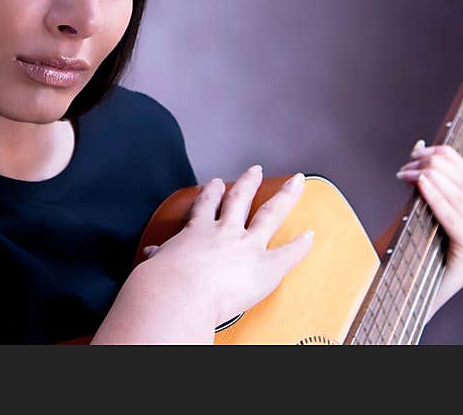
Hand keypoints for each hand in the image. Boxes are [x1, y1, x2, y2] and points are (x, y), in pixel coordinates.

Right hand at [141, 166, 313, 326]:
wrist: (177, 293)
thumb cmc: (162, 281)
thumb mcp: (156, 262)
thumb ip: (159, 256)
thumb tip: (152, 255)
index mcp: (197, 230)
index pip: (206, 205)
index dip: (211, 192)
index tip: (216, 183)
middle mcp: (224, 231)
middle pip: (240, 200)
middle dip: (249, 183)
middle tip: (256, 170)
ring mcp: (247, 245)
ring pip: (269, 214)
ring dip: (284, 197)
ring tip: (295, 182)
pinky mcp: (265, 266)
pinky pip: (287, 254)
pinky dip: (300, 245)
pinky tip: (310, 236)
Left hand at [395, 139, 462, 319]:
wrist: (405, 291)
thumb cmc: (409, 250)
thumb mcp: (417, 207)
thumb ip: (423, 179)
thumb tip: (420, 143)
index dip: (442, 158)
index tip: (414, 153)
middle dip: (432, 168)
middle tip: (404, 166)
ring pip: (459, 198)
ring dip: (429, 178)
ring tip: (406, 172)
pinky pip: (454, 218)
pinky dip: (436, 199)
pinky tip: (421, 184)